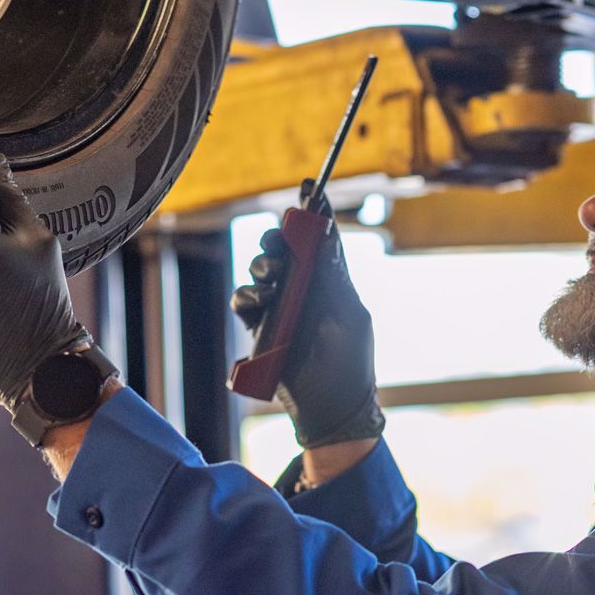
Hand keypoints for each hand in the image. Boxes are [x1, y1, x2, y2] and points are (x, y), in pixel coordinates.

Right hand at [230, 220, 383, 447]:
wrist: (330, 409)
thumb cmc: (350, 364)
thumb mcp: (350, 317)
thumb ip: (335, 278)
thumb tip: (327, 236)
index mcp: (333, 282)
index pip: (322, 239)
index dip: (316, 212)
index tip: (312, 185)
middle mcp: (306, 290)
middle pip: (284, 250)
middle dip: (277, 239)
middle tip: (278, 242)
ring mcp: (282, 308)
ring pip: (261, 272)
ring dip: (263, 268)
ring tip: (273, 283)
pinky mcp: (262, 328)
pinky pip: (244, 302)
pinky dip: (247, 297)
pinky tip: (259, 303)